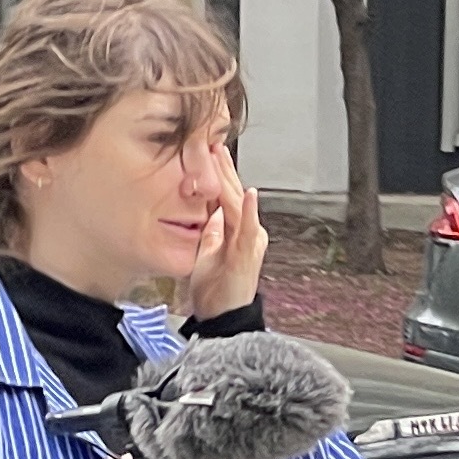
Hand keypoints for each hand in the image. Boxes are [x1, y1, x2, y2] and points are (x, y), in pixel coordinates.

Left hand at [180, 157, 266, 322]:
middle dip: (223, 168)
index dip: (218, 173)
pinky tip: (250, 194)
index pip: (228, 196)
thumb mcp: (208, 252)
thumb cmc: (216, 289)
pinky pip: (249, 229)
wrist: (224, 317)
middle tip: (211, 141)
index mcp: (238, 231)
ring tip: (222, 157)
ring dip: (231, 180)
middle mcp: (248, 232)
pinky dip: (251, 210)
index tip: (207, 150)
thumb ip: (212, 231)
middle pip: (234, 194)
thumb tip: (211, 212)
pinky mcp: (248, 254)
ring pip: (240, 205)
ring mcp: (250, 242)